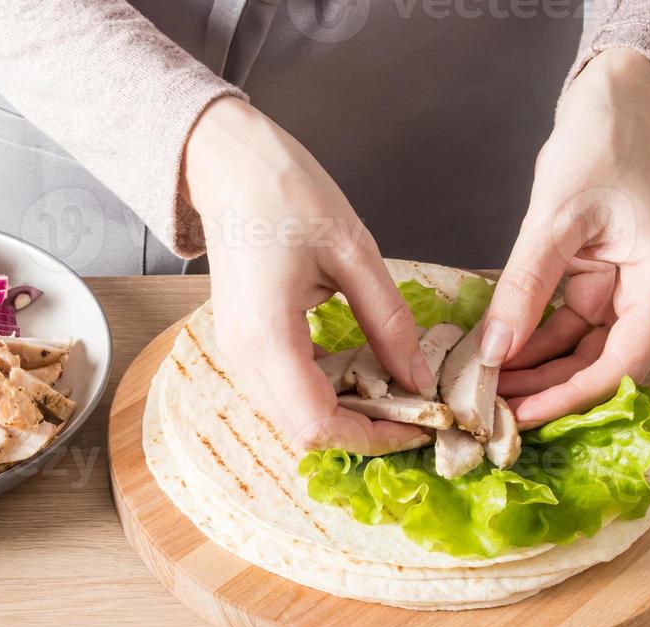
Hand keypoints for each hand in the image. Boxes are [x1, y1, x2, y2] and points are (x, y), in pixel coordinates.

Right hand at [181, 97, 430, 454]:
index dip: (374, 437)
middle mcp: (243, 357)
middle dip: (363, 431)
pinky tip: (361, 374)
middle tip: (416, 412)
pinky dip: (324, 395)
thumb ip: (389, 322)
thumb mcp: (355, 252)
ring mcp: (235, 354)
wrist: (228, 167)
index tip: (422, 424)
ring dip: (344, 416)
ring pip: (292, 418)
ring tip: (395, 393)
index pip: (319, 423)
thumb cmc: (287, 194)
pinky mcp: (241, 345)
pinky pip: (284, 392)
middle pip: (303, 431)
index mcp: (268, 335)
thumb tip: (420, 380)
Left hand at [482, 48, 649, 427]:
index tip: (523, 417)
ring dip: (535, 370)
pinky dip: (532, 340)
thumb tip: (496, 349)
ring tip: (486, 387)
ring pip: (580, 350)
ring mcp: (626, 289)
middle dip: (547, 390)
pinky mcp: (600, 281)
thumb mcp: (554, 220)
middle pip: (602, 365)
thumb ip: (525, 288)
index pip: (621, 363)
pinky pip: (566, 326)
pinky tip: (496, 354)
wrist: (610, 104)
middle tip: (492, 410)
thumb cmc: (600, 146)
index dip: (571, 397)